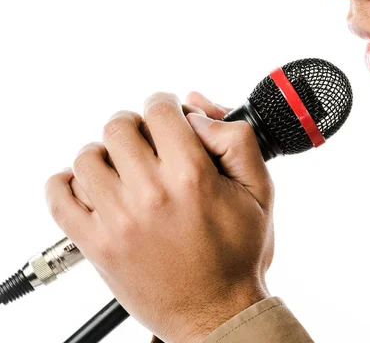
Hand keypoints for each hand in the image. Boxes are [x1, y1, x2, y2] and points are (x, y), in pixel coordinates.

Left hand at [44, 92, 274, 341]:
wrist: (218, 312)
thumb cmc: (239, 256)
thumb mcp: (260, 192)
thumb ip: (238, 142)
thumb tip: (199, 116)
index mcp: (192, 177)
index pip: (160, 110)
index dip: (167, 105)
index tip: (169, 115)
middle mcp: (151, 195)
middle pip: (119, 127)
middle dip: (136, 125)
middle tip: (148, 141)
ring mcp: (118, 221)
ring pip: (88, 157)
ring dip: (105, 153)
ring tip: (124, 167)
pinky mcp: (97, 245)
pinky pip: (59, 199)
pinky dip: (67, 183)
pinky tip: (91, 186)